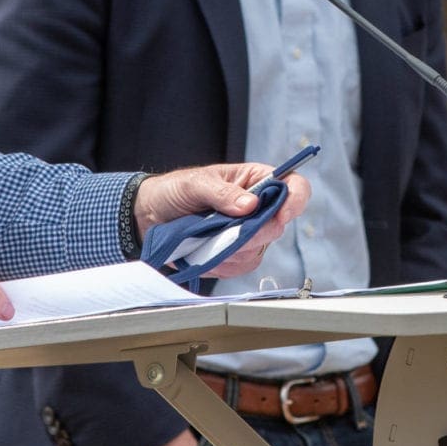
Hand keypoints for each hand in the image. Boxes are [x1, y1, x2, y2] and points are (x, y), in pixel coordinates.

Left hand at [133, 162, 311, 278]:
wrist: (151, 217)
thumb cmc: (175, 190)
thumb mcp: (195, 184)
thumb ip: (222, 192)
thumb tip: (250, 205)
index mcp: (256, 180)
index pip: (293, 185)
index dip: (295, 199)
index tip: (282, 214)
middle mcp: (259, 208)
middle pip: (278, 224)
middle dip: (256, 232)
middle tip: (232, 232)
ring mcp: (249, 233)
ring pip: (260, 249)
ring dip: (234, 248)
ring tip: (207, 238)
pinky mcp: (236, 255)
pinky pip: (242, 265)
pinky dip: (224, 262)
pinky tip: (206, 252)